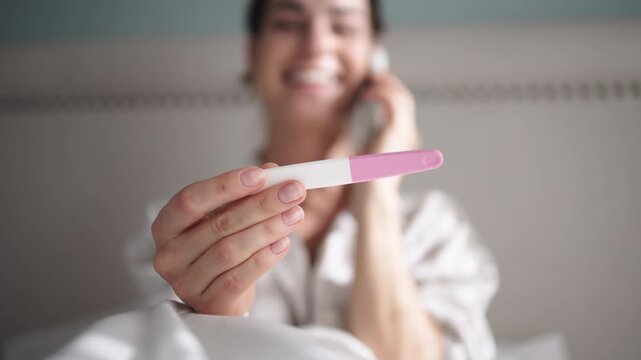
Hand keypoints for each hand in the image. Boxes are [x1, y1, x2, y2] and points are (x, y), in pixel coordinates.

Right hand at [151, 163, 305, 314]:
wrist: (220, 295)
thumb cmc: (218, 248)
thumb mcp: (226, 215)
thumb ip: (245, 193)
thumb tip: (273, 171)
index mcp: (166, 226)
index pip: (191, 200)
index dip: (225, 185)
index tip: (260, 175)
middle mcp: (169, 255)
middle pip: (219, 224)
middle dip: (261, 205)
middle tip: (293, 191)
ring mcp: (186, 282)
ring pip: (231, 250)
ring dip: (268, 229)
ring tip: (296, 215)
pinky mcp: (209, 303)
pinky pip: (240, 277)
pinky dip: (265, 258)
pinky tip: (283, 242)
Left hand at [356, 72, 420, 195]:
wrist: (372, 197)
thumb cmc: (366, 185)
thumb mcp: (366, 157)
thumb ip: (367, 142)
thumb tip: (359, 133)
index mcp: (404, 141)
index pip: (403, 108)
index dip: (391, 91)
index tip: (375, 83)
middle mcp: (409, 135)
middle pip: (405, 98)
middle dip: (389, 83)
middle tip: (372, 76)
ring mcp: (406, 133)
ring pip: (402, 96)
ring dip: (385, 85)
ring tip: (370, 82)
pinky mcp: (397, 131)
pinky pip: (393, 101)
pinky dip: (381, 93)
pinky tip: (367, 94)